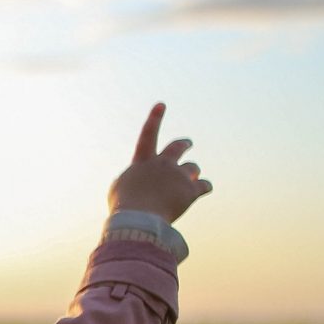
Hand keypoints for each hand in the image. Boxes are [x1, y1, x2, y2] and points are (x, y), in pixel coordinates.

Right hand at [107, 102, 212, 222]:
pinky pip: (205, 185)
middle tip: (188, 143)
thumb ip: (130, 180)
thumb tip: (139, 182)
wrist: (139, 218)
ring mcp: (178, 176)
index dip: (154, 119)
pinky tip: (205, 189)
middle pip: (178, 147)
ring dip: (193, 173)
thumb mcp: (118, 190)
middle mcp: (162, 164)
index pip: (148, 135)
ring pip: (193, 168)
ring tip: (193, 179)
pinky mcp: (191, 190)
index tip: (162, 104)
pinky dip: (205, 187)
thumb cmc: (124, 207)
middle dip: (184, 144)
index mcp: (142, 162)